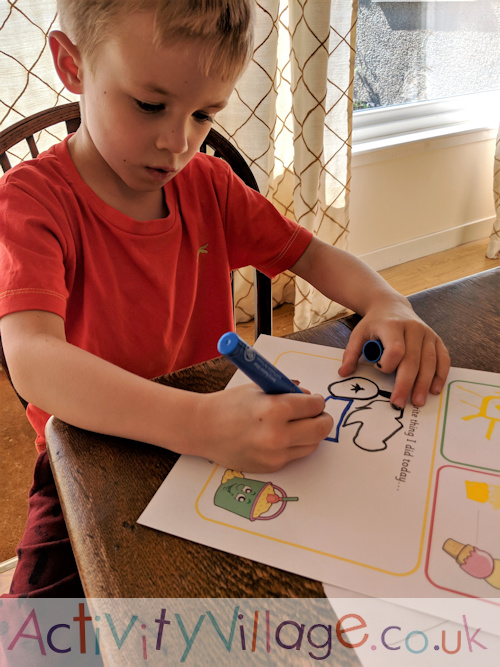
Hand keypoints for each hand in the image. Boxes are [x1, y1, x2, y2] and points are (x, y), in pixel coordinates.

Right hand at [192, 384, 332, 472]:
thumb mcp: (260, 389)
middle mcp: (278, 434)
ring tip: (296, 425)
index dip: (316, 401)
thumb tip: (309, 397)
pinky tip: (279, 436)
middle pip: (321, 429)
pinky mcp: (271, 467)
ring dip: (310, 433)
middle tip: (315, 414)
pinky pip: (295, 455)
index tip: (313, 400)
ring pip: (312, 445)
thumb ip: (287, 392)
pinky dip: (294, 445)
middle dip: (321, 418)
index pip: (315, 405)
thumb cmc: (230, 405)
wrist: (203, 429)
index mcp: (275, 409)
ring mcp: (275, 454)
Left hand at [338, 299, 449, 407]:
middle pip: (413, 360)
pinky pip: (443, 358)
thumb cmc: (374, 324)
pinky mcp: (436, 339)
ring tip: (417, 402)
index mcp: (392, 325)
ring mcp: (427, 333)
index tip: (380, 370)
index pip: (395, 349)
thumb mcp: (358, 334)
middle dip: (406, 384)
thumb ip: (351, 353)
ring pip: (429, 362)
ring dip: (424, 384)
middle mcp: (413, 328)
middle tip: (399, 403)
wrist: (391, 306)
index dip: (388, 364)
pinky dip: (440, 375)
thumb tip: (343, 373)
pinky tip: (434, 389)